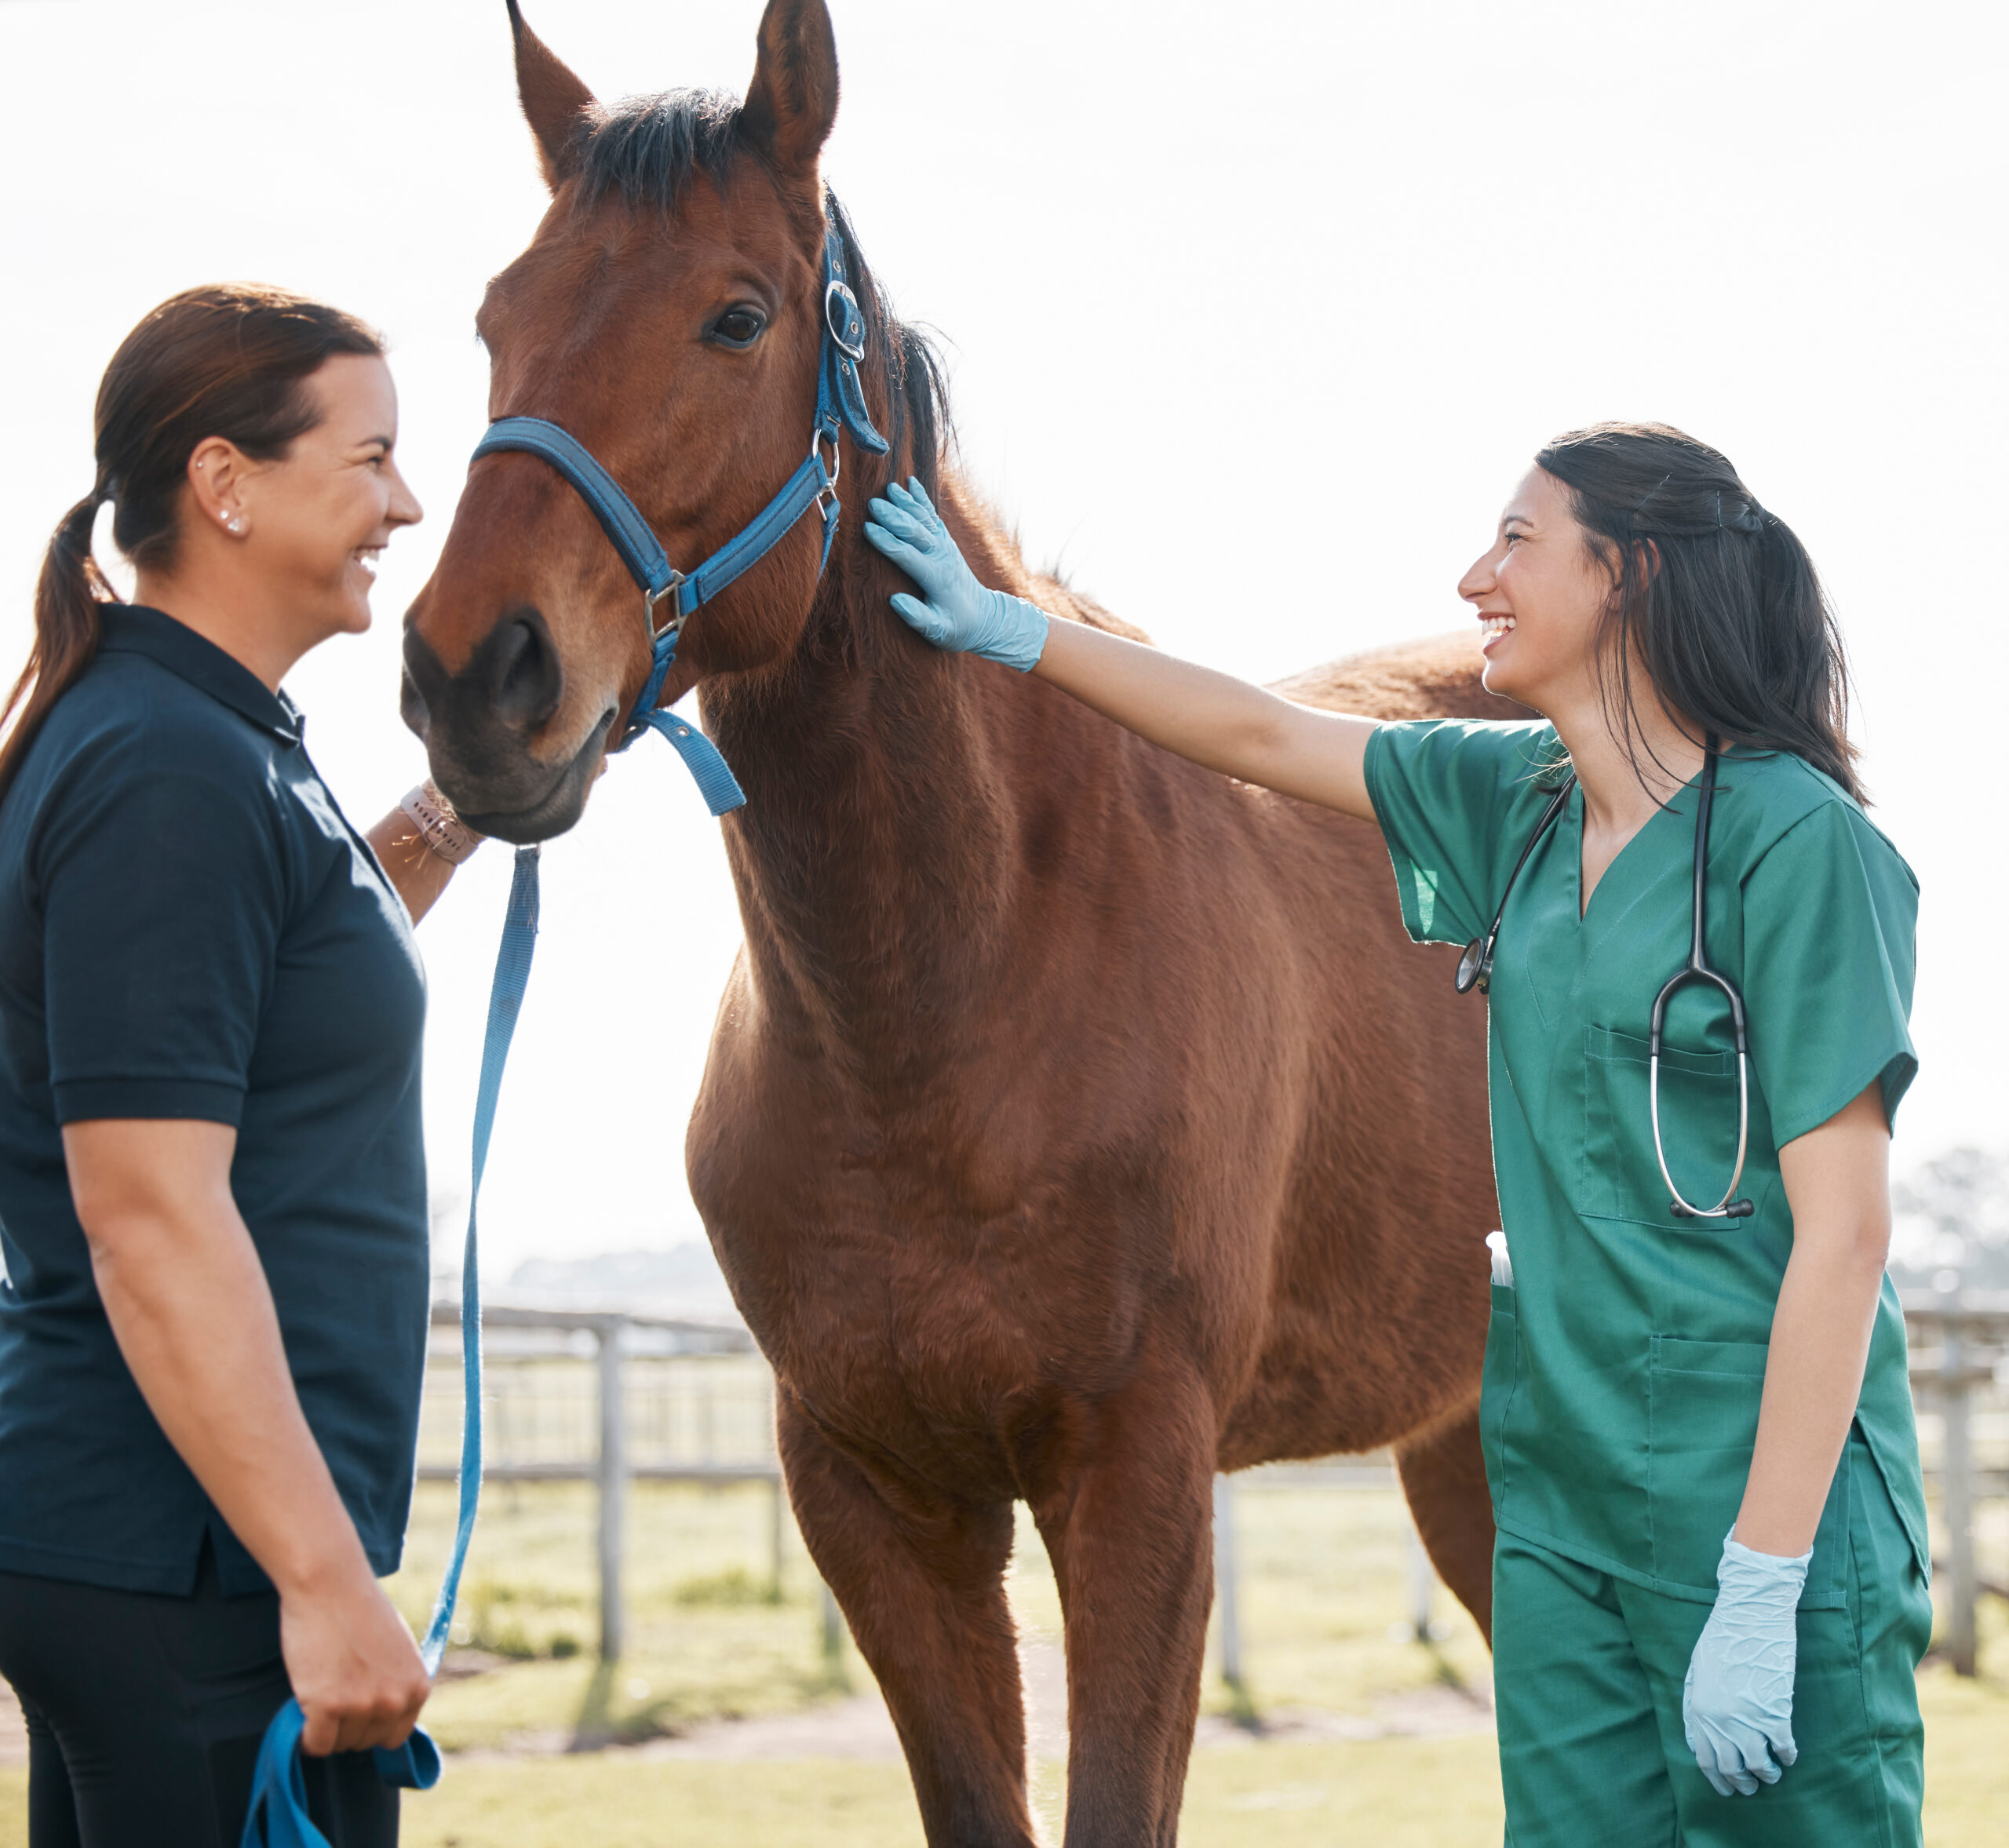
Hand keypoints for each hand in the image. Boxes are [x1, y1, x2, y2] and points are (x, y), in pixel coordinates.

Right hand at [280, 1561, 431, 1755]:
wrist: (331, 1584)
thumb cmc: (360, 1610)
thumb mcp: (398, 1649)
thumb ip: (397, 1683)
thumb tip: (388, 1714)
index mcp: (417, 1687)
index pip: (397, 1736)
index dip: (373, 1727)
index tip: (357, 1715)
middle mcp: (395, 1700)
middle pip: (365, 1742)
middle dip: (348, 1726)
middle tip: (333, 1697)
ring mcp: (362, 1705)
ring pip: (339, 1745)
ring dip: (326, 1728)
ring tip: (319, 1693)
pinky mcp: (328, 1706)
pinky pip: (315, 1744)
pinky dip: (305, 1737)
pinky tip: (303, 1715)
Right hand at [862, 478, 1048, 670]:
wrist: (984, 618)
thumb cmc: (957, 627)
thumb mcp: (939, 631)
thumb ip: (918, 617)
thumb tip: (895, 601)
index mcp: (936, 577)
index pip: (907, 555)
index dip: (887, 542)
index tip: (867, 529)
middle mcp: (942, 556)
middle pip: (916, 531)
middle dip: (895, 516)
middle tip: (873, 503)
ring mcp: (945, 546)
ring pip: (924, 519)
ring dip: (907, 503)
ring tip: (889, 487)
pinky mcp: (946, 542)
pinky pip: (932, 517)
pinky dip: (921, 499)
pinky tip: (911, 483)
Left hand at [1682, 1529, 1808, 1797]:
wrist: (1749, 1615)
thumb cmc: (1721, 1638)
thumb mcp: (1696, 1670)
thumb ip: (1695, 1703)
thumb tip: (1697, 1735)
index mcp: (1698, 1709)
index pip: (1705, 1759)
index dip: (1717, 1778)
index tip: (1727, 1787)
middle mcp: (1720, 1721)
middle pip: (1731, 1769)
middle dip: (1742, 1784)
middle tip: (1751, 1787)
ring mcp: (1748, 1719)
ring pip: (1759, 1766)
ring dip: (1767, 1775)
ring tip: (1771, 1774)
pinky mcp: (1775, 1713)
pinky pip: (1784, 1749)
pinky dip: (1787, 1756)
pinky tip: (1788, 1754)